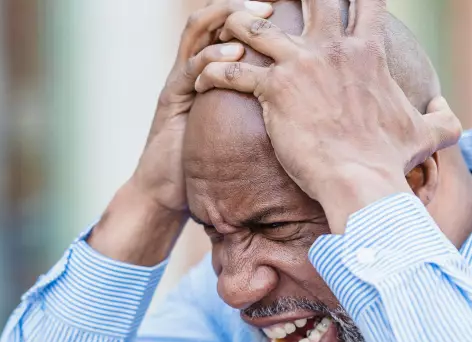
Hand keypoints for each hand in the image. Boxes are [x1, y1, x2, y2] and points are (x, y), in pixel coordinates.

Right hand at [90, 0, 272, 265]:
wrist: (165, 192)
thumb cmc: (205, 164)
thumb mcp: (240, 129)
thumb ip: (261, 110)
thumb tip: (306, 108)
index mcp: (211, 70)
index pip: (229, 25)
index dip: (252, 12)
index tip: (284, 7)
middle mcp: (191, 67)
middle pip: (212, 18)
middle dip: (240, 5)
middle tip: (270, 4)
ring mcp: (179, 81)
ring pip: (197, 32)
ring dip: (226, 20)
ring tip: (256, 17)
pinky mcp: (170, 99)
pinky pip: (189, 68)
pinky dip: (212, 58)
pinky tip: (235, 56)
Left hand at [193, 0, 462, 232]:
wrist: (362, 183)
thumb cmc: (392, 162)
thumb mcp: (428, 135)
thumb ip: (442, 118)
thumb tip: (450, 114)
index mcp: (367, 51)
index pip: (363, 1)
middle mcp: (333, 48)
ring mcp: (301, 65)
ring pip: (254, 25)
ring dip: (235, 24)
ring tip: (222, 29)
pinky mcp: (273, 90)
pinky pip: (231, 71)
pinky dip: (212, 72)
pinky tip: (200, 79)